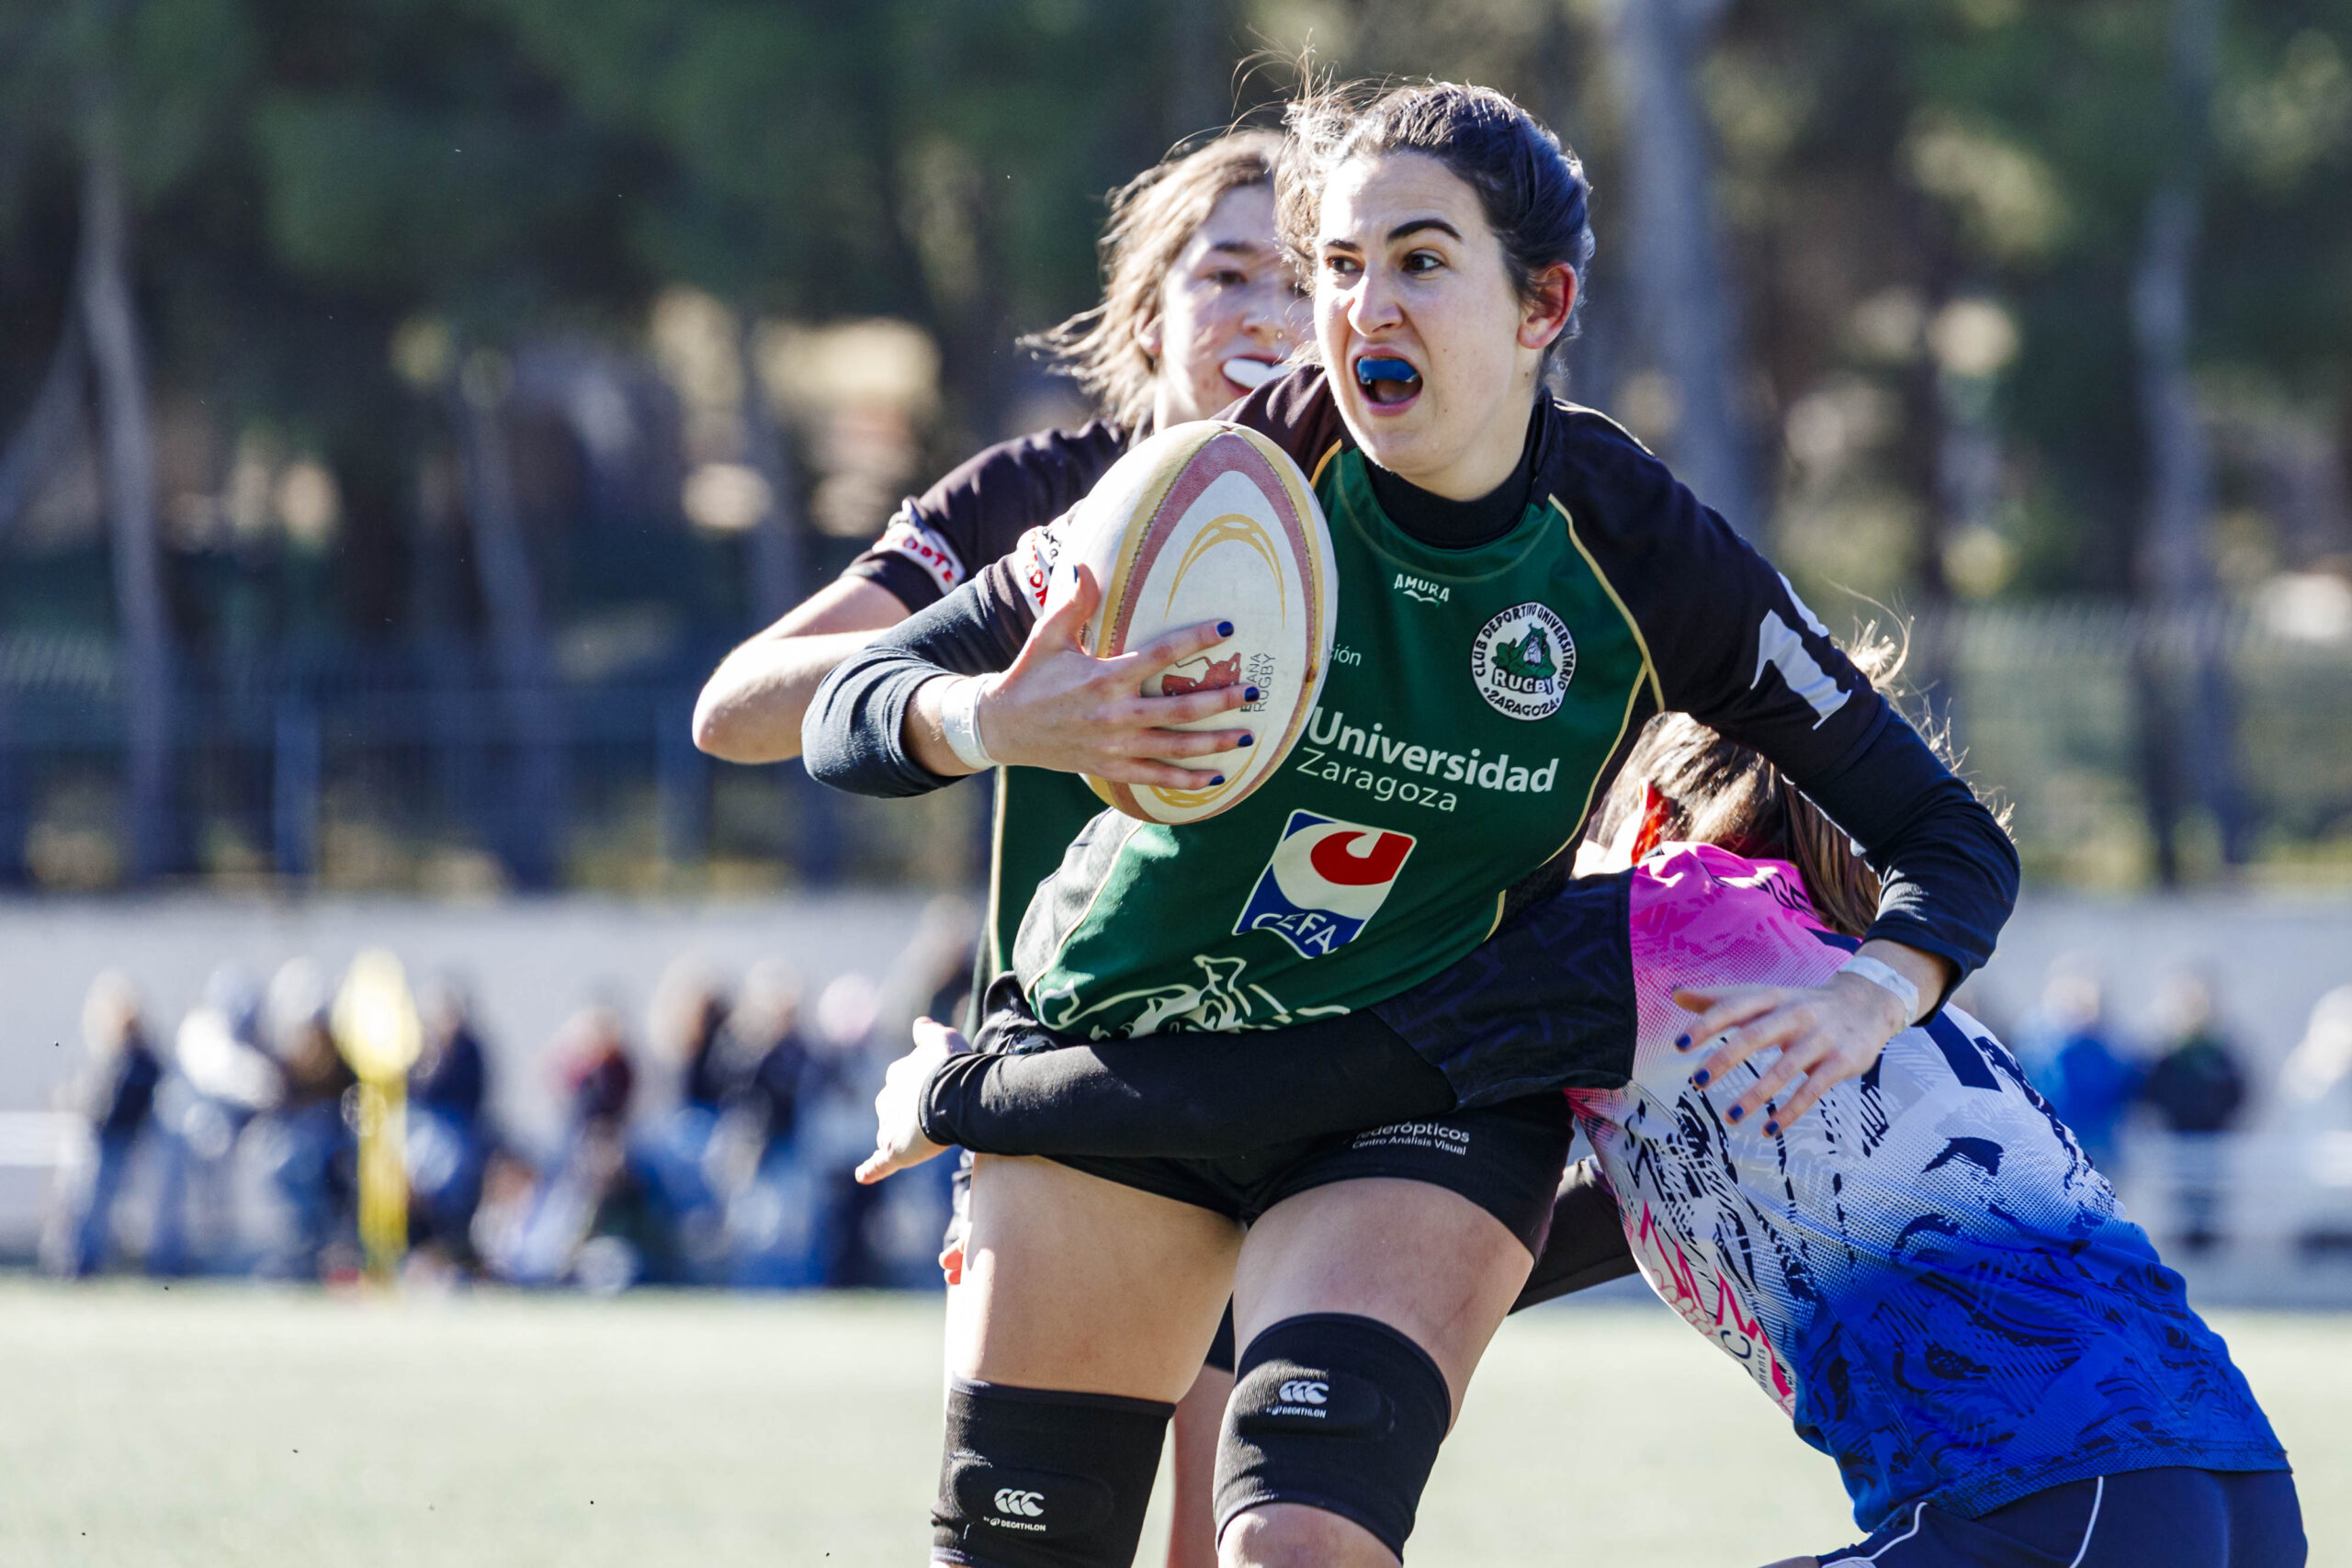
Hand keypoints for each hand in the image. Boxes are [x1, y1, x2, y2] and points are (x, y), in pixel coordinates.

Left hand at [854, 1016, 960, 1184]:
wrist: (954, 1094)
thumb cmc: (952, 1066)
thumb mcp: (943, 1038)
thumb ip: (928, 1032)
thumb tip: (918, 1023)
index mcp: (897, 1074)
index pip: (900, 1081)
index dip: (917, 1086)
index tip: (933, 1088)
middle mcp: (887, 1099)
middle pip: (890, 1108)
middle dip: (904, 1112)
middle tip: (930, 1115)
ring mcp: (889, 1127)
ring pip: (888, 1134)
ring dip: (899, 1137)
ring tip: (923, 1141)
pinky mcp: (895, 1151)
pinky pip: (879, 1163)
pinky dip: (871, 1169)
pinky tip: (863, 1175)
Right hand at [919, 563, 1255, 786]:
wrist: (1002, 727)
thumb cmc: (1030, 676)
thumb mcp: (1048, 636)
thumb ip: (1074, 603)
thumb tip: (1087, 564)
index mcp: (1105, 676)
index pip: (1162, 655)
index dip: (1197, 639)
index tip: (1229, 627)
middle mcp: (1115, 714)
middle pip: (1181, 709)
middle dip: (1222, 701)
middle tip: (1254, 692)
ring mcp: (1115, 745)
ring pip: (1176, 747)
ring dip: (1216, 742)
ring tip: (1249, 736)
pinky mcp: (1111, 768)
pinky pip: (1157, 777)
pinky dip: (1187, 781)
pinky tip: (1217, 778)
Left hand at [1670, 971, 1910, 1134]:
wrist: (1867, 1004)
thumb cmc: (1802, 1004)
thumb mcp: (1766, 996)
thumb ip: (1721, 1000)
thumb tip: (1675, 995)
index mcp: (1772, 997)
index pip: (1734, 1007)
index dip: (1707, 1025)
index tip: (1680, 1044)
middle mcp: (1795, 1014)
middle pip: (1756, 1035)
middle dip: (1726, 1058)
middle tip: (1698, 1081)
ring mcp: (1820, 1038)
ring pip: (1784, 1069)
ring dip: (1755, 1095)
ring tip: (1730, 1118)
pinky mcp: (1841, 1061)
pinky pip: (1813, 1090)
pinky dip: (1791, 1111)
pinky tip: (1770, 1129)